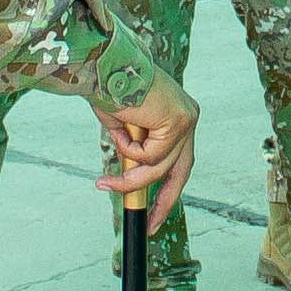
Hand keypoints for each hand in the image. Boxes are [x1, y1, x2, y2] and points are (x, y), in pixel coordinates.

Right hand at [99, 72, 202, 222]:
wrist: (104, 65)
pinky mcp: (181, 121)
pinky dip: (129, 151)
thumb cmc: (107, 90)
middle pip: (181, 171)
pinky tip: (121, 129)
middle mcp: (188, 117)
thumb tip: (133, 180)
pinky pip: (151, 156)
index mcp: (177, 116)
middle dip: (164, 201)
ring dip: (129, 179)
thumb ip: (135, 153)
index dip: (166, 191)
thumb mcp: (123, 131)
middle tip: (148, 226)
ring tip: (102, 182)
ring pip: (160, 167)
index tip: (153, 216)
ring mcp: (187, 119)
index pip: (178, 162)